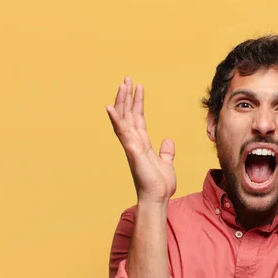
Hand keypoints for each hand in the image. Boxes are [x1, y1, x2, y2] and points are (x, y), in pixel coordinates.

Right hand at [106, 77, 176, 203]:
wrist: (157, 198)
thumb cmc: (159, 184)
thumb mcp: (167, 163)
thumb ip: (166, 152)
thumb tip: (167, 141)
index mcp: (142, 143)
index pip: (138, 118)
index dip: (137, 102)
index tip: (138, 87)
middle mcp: (134, 142)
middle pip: (129, 114)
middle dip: (127, 96)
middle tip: (127, 79)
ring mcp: (131, 146)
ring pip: (124, 119)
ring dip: (122, 102)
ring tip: (122, 84)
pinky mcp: (132, 152)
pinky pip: (122, 133)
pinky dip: (116, 120)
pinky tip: (110, 107)